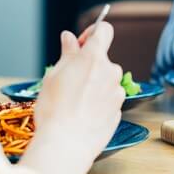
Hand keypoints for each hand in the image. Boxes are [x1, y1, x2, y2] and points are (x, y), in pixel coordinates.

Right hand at [20, 23, 123, 173]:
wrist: (66, 144)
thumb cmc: (54, 108)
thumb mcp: (54, 75)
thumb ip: (67, 53)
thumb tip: (70, 38)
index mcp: (94, 57)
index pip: (104, 29)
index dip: (91, 33)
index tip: (79, 45)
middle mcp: (111, 71)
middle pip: (102, 59)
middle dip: (88, 65)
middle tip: (68, 80)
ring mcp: (117, 92)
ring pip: (106, 80)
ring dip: (94, 84)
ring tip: (73, 101)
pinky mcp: (119, 110)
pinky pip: (108, 99)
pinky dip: (98, 102)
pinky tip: (81, 114)